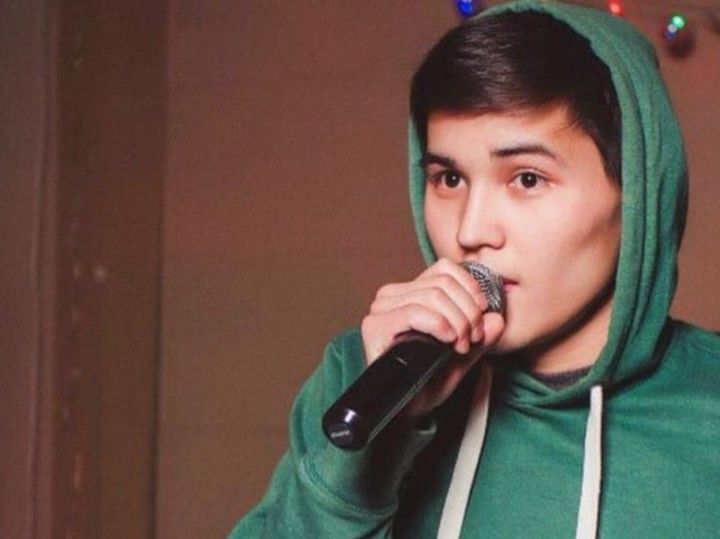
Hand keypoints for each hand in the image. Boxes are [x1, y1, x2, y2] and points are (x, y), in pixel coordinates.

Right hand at [360, 258, 504, 419]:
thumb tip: (498, 317)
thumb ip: (482, 336)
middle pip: (443, 283)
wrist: (405, 412)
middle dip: (467, 311)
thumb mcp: (463, 355)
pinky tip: (446, 341)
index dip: (470, 288)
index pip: (445, 268)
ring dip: (457, 321)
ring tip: (461, 345)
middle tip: (473, 339)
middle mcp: (392, 296)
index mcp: (410, 293)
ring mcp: (381, 309)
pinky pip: (414, 311)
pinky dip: (438, 324)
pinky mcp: (375, 326)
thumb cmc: (428, 381)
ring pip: (433, 295)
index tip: (481, 316)